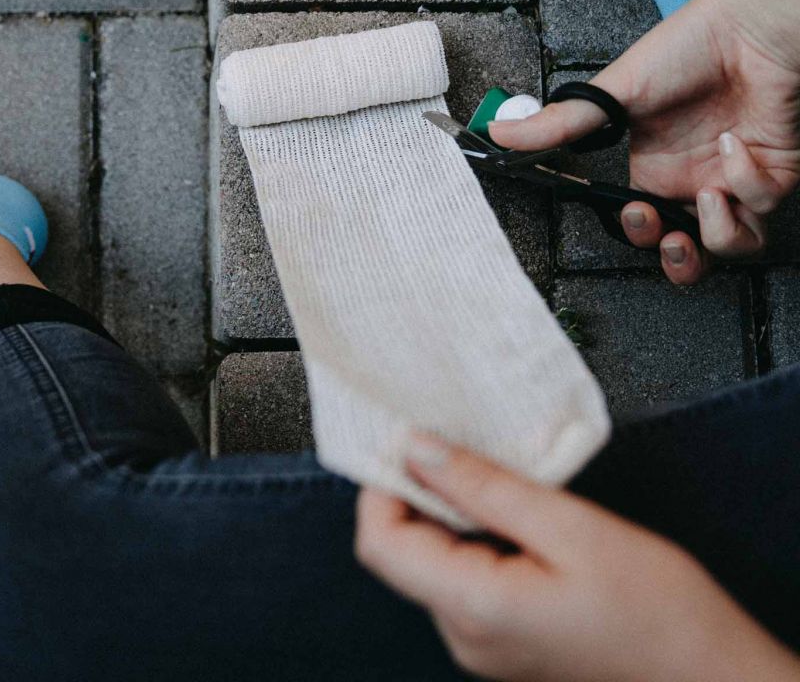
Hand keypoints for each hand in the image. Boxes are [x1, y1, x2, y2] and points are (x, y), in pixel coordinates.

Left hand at [355, 435, 799, 681]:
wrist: (716, 679)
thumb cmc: (658, 610)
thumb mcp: (570, 526)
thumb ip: (482, 486)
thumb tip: (416, 448)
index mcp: (473, 609)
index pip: (380, 542)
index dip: (382, 484)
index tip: (409, 438)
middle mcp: (465, 636)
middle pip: (402, 549)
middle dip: (421, 490)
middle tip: (460, 444)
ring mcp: (482, 646)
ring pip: (433, 560)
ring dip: (452, 512)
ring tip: (499, 479)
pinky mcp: (502, 641)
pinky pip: (463, 578)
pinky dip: (474, 538)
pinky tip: (513, 515)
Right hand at [490, 0, 799, 283]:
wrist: (750, 28)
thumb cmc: (685, 47)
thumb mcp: (612, 92)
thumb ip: (558, 124)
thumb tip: (498, 133)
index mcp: (652, 162)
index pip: (641, 218)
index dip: (637, 230)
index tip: (632, 211)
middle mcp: (692, 174)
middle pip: (687, 247)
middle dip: (678, 260)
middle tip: (669, 235)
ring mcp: (734, 175)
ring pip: (732, 242)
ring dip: (719, 232)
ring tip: (709, 196)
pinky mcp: (775, 170)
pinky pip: (764, 203)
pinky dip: (749, 181)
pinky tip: (736, 146)